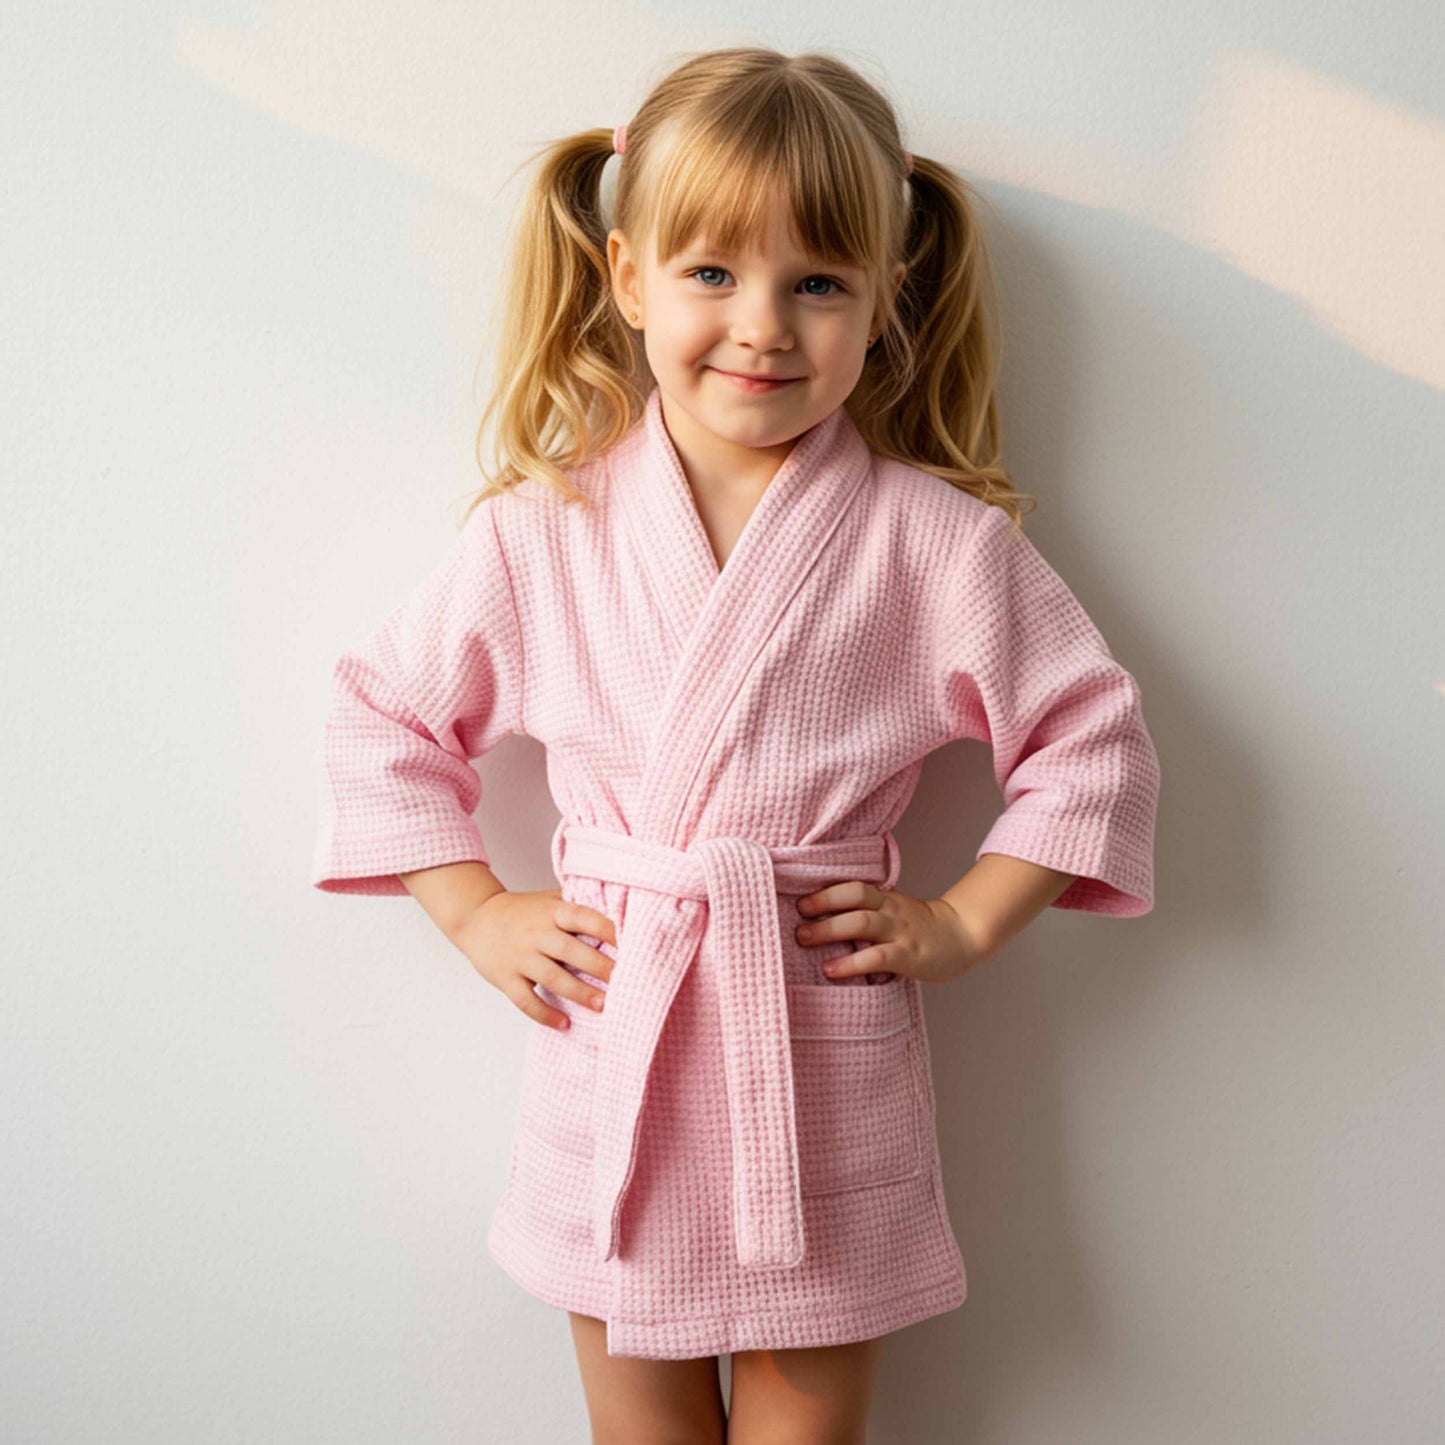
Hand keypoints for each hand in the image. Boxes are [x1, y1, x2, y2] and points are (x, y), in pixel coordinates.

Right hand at [451, 889, 615, 1030]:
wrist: (475, 917)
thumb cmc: (523, 911)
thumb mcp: (549, 900)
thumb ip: (578, 907)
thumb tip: (621, 915)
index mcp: (551, 911)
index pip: (583, 918)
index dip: (608, 930)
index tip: (631, 944)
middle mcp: (536, 933)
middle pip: (571, 951)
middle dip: (600, 967)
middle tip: (626, 982)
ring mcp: (519, 957)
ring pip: (552, 978)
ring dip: (579, 993)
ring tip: (602, 1006)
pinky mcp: (505, 978)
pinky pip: (525, 1000)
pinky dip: (544, 1014)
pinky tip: (564, 1023)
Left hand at [794, 880, 988, 983]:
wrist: (962, 936)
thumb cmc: (920, 927)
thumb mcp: (893, 911)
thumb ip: (866, 911)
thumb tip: (822, 920)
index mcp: (884, 898)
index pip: (851, 887)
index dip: (824, 892)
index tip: (798, 901)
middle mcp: (889, 910)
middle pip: (852, 898)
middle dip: (820, 906)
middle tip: (796, 920)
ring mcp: (898, 931)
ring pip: (861, 923)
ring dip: (828, 930)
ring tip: (804, 940)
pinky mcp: (907, 955)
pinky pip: (875, 956)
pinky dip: (850, 963)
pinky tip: (832, 970)